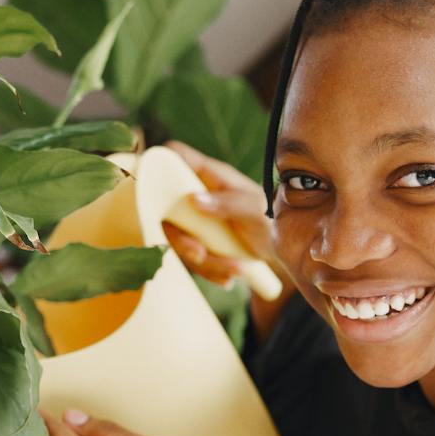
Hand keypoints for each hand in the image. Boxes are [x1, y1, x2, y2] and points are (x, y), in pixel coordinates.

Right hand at [159, 139, 287, 288]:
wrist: (285, 246)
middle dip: (180, 238)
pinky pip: (192, 258)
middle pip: (166, 209)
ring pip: (179, 239)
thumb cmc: (273, 217)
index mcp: (210, 175)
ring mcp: (196, 218)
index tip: (149, 185)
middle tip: (200, 255)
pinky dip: (209, 271)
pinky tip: (229, 278)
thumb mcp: (255, 209)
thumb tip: (193, 199)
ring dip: (203, 262)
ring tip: (234, 271)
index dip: (157, 163)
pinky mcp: (200, 241)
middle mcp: (198, 194)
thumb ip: (228, 202)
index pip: (175, 156)